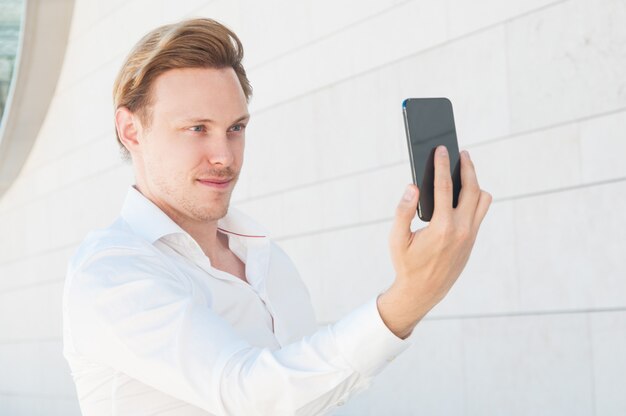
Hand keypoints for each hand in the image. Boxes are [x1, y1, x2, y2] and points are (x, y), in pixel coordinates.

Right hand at [377, 146, 491, 338]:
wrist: (422, 292)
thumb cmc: (406, 264)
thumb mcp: (397, 238)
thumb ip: (403, 210)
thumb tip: (413, 186)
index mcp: (442, 228)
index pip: (445, 187)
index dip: (443, 165)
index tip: (442, 149)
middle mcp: (461, 230)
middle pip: (473, 189)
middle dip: (467, 167)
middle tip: (461, 154)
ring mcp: (470, 236)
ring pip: (483, 200)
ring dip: (475, 183)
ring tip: (464, 172)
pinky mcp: (472, 241)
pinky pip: (479, 213)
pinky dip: (474, 199)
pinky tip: (463, 194)